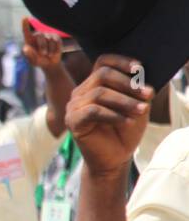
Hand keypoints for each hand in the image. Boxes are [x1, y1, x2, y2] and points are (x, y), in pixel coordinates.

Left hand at [21, 17, 62, 69]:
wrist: (50, 64)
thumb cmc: (39, 61)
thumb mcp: (33, 61)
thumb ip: (29, 55)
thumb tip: (26, 48)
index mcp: (29, 40)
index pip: (26, 31)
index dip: (25, 25)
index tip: (25, 18)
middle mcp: (38, 35)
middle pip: (40, 36)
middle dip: (42, 46)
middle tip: (42, 54)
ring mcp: (47, 35)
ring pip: (49, 39)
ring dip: (49, 49)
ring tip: (48, 54)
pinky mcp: (56, 37)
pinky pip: (56, 41)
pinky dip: (55, 49)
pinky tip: (53, 52)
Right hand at [66, 55, 151, 176]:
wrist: (113, 159)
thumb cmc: (124, 132)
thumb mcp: (136, 107)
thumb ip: (137, 92)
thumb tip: (143, 79)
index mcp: (94, 85)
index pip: (103, 62)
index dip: (121, 61)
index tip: (140, 69)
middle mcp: (81, 92)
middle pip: (102, 75)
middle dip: (127, 83)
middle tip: (147, 95)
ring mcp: (74, 106)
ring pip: (99, 93)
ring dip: (124, 101)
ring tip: (141, 111)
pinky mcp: (73, 121)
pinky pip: (93, 111)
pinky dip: (113, 115)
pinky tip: (127, 121)